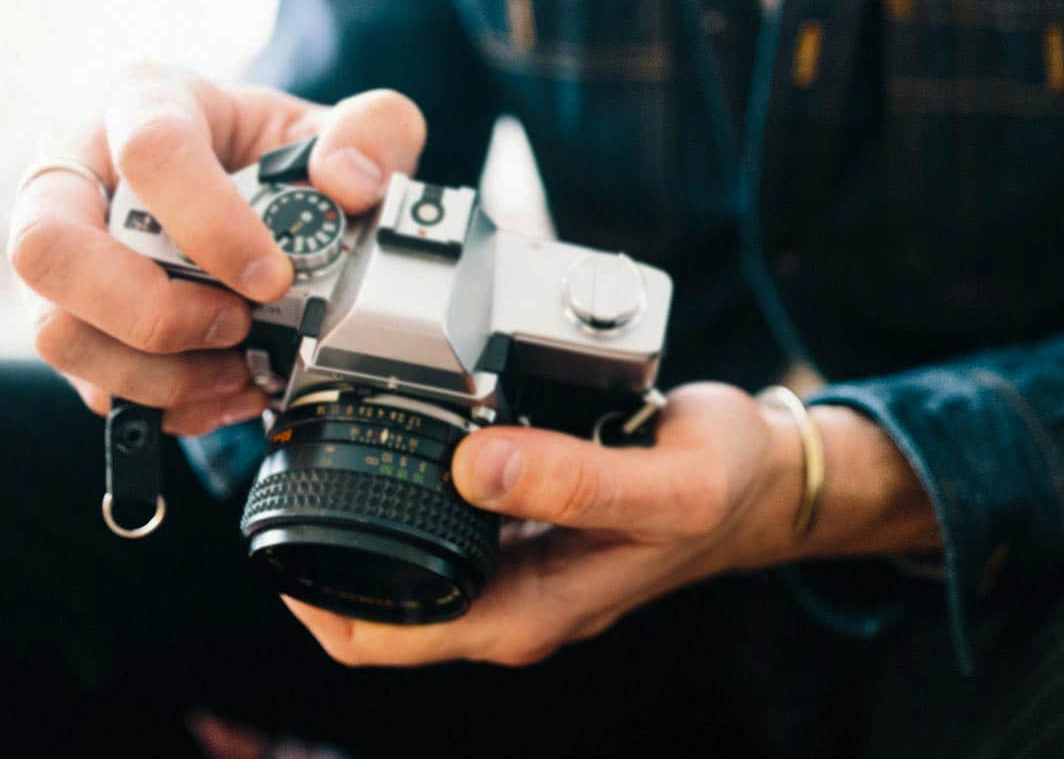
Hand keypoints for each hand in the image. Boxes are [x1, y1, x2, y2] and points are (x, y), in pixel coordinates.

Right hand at [7, 65, 426, 434]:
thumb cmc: (279, 155)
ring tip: (241, 367)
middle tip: (235, 324)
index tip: (272, 276)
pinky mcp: (78, 325)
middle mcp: (78, 179)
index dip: (211, 223)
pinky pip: (94, 385)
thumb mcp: (336, 128)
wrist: (262, 197)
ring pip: (59, 332)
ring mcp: (67, 260)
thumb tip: (349, 180)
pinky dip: (173, 403)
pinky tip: (234, 389)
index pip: (150, 152)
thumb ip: (372, 132)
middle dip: (151, 310)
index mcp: (146, 105)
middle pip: (48, 249)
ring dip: (158, 371)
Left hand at [284, 382, 939, 667]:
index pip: (383, 640)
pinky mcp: (525, 529)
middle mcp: (514, 600)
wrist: (764, 478)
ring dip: (364, 520)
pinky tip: (409, 437)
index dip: (315, 598)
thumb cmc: (724, 483)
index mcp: (532, 611)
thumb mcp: (667, 484)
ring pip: (406, 566)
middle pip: (378, 607)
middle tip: (296, 468)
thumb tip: (471, 467)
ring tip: (337, 444)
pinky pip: (442, 526)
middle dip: (319, 556)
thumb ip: (575, 482)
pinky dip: (413, 490)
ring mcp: (517, 569)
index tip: (285, 530)